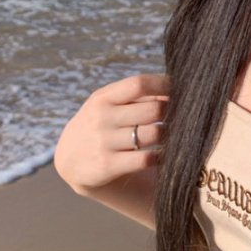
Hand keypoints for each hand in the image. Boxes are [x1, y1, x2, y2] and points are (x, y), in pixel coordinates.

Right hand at [53, 72, 169, 192]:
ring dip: (168, 134)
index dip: (164, 85)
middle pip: (152, 110)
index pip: (138, 84)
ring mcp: (104, 142)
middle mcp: (102, 117)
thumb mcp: (108, 104)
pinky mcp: (107, 166)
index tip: (181, 90)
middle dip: (171, 112)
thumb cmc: (100, 124)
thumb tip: (174, 90)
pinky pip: (146, 159)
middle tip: (180, 117)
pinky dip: (160, 156)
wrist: (70, 159)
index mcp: (104, 97)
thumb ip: (137, 96)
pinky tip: (162, 155)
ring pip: (153, 134)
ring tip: (171, 135)